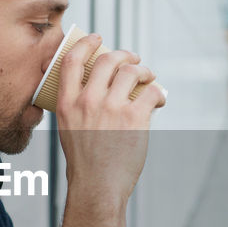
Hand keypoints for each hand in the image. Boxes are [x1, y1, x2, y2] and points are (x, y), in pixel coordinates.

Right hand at [55, 34, 165, 221]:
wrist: (98, 187)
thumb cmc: (85, 162)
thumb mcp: (69, 129)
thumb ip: (78, 106)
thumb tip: (99, 85)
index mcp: (66, 103)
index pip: (72, 61)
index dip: (86, 44)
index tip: (98, 39)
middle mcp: (87, 101)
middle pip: (108, 60)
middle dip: (124, 54)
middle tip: (133, 59)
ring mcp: (111, 108)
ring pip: (132, 71)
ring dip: (144, 71)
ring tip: (149, 78)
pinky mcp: (135, 117)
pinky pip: (152, 92)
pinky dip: (159, 94)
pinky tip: (160, 100)